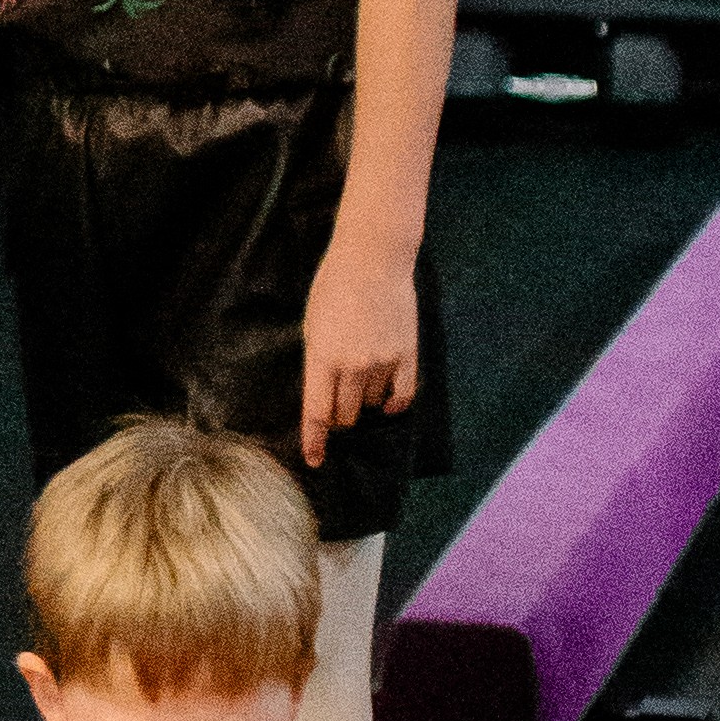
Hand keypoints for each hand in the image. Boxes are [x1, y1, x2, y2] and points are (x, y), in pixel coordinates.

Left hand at [297, 236, 418, 462]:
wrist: (372, 260)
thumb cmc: (333, 287)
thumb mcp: (313, 324)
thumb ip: (318, 362)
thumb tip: (324, 395)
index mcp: (322, 357)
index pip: (317, 412)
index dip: (315, 441)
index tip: (315, 461)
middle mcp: (352, 365)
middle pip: (345, 414)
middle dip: (340, 417)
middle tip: (339, 408)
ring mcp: (382, 362)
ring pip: (372, 404)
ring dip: (364, 403)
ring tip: (360, 381)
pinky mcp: (407, 355)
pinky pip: (402, 396)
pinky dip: (394, 405)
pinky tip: (387, 404)